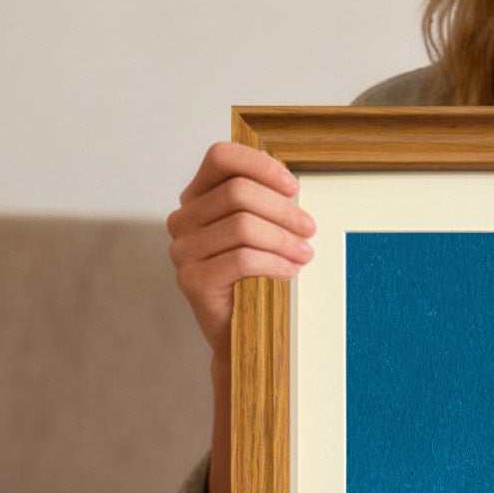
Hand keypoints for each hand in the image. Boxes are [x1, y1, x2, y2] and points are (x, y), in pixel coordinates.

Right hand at [165, 142, 315, 366]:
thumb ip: (263, 203)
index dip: (260, 165)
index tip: (294, 186)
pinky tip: (291, 271)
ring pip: (242, 225)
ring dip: (283, 239)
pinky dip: (274, 262)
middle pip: (237, 192)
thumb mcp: (257, 232)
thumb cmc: (253, 279)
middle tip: (310, 228)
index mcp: (197, 197)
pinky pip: (242, 259)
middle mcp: (183, 220)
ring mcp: (183, 250)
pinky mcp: (192, 280)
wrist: (238, 334)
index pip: (221, 157)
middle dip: (283, 210)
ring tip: (305, 253)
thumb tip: (292, 187)